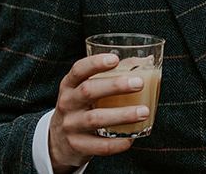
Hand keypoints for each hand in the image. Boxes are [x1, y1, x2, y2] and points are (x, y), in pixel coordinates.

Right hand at [49, 53, 149, 172]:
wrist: (58, 141)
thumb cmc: (82, 106)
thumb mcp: (87, 88)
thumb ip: (111, 75)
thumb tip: (146, 61)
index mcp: (70, 85)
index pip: (79, 70)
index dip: (96, 63)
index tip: (115, 59)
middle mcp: (67, 103)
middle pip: (88, 91)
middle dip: (115, 86)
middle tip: (139, 83)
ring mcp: (70, 126)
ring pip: (95, 119)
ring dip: (122, 115)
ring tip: (144, 111)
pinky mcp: (76, 146)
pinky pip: (98, 146)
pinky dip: (116, 143)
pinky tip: (131, 138)